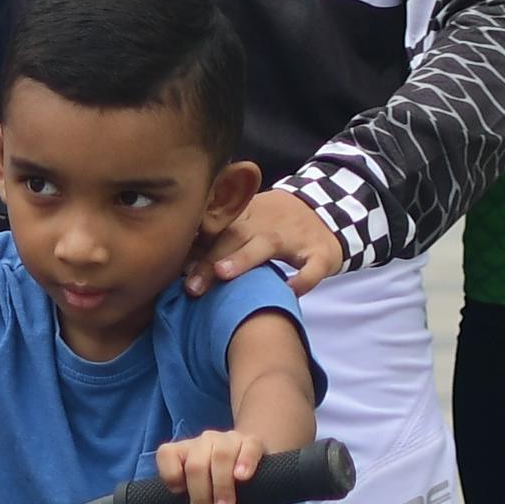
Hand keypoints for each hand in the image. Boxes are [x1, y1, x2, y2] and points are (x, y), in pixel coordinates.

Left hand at [152, 428, 266, 503]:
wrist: (249, 465)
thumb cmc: (215, 487)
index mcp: (182, 453)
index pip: (166, 454)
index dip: (169, 474)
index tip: (179, 494)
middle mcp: (202, 443)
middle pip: (196, 465)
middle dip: (200, 495)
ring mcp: (227, 440)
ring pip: (220, 455)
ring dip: (221, 485)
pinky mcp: (252, 442)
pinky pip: (248, 448)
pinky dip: (245, 462)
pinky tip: (242, 477)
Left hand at [185, 188, 341, 295]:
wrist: (329, 211)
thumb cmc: (274, 225)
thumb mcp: (249, 222)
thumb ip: (220, 237)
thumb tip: (180, 263)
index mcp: (246, 217)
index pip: (216, 229)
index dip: (195, 246)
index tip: (175, 266)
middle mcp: (267, 224)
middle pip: (235, 237)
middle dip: (210, 258)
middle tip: (191, 285)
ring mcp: (295, 237)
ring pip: (267, 244)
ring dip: (244, 258)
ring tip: (223, 274)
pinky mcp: (321, 253)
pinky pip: (313, 267)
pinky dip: (303, 279)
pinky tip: (289, 291)